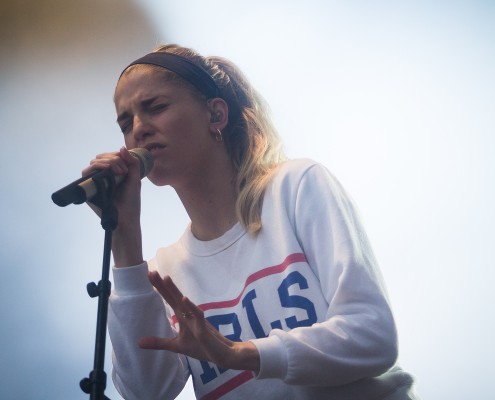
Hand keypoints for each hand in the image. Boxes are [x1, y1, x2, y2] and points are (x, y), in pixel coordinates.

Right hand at [82, 147, 143, 266]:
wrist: (126, 217)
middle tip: (123, 170)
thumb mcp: (135, 179)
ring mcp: (94, 182)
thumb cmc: (131, 201)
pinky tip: (107, 170)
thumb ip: (133, 163)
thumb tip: (121, 148)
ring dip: (107, 162)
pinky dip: (96, 168)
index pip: (110, 157)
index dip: (117, 155)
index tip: (126, 164)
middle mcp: (102, 176)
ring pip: (94, 163)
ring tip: (119, 171)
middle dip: (113, 158)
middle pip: (101, 157)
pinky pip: (86, 172)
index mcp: (113, 173)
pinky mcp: (87, 188)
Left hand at [139, 272, 259, 372]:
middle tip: (151, 272)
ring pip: (184, 302)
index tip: (149, 275)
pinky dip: (191, 306)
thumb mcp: (176, 346)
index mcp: (182, 316)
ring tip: (165, 278)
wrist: (221, 354)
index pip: (168, 299)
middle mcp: (188, 314)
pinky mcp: (203, 328)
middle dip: (162, 285)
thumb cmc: (201, 347)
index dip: (159, 288)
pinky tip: (184, 298)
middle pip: (173, 296)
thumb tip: (138, 343)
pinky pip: (197, 315)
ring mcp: (196, 319)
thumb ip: (159, 343)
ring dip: (175, 290)